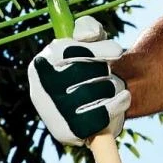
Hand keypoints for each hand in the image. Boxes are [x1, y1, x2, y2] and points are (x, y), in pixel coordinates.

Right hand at [28, 16, 130, 145]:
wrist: (97, 103)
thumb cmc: (91, 67)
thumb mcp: (89, 41)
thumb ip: (87, 29)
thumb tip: (88, 35)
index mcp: (40, 65)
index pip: (66, 52)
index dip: (95, 51)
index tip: (118, 51)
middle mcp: (39, 90)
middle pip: (81, 73)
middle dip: (103, 71)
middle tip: (110, 74)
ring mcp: (52, 114)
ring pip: (90, 94)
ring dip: (110, 86)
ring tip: (112, 87)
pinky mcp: (66, 133)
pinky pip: (96, 117)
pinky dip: (116, 106)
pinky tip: (123, 98)